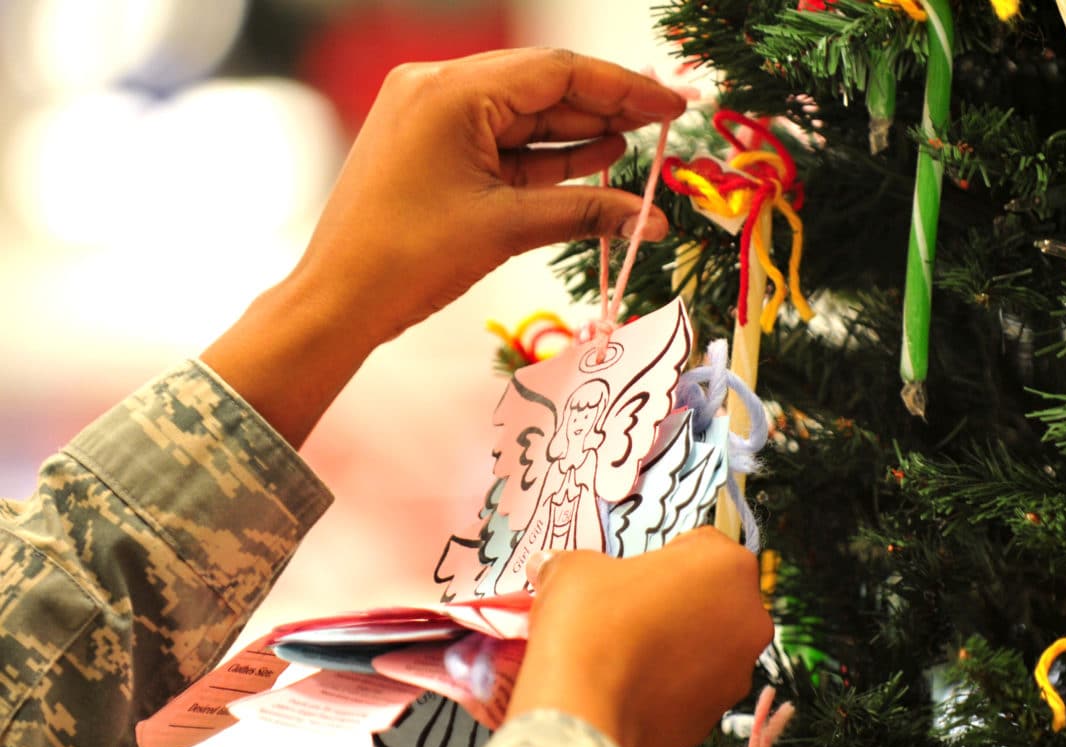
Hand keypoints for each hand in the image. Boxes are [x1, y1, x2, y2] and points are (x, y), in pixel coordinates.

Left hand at [202, 48, 684, 448]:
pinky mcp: (432, 149)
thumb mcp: (506, 228)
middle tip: (666, 123)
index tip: (672, 104)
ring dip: (581, 130)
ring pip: (525, 115)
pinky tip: (595, 157)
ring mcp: (432, 117)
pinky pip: (502, 141)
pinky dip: (546, 153)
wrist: (337, 300)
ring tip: (639, 142)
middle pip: (543, 87)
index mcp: (452, 90)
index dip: (623, 88)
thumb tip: (650, 219)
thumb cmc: (406, 259)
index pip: (558, 72)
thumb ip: (585, 212)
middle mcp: (438, 88)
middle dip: (607, 107)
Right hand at [507, 528, 773, 746]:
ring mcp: (738, 673)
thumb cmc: (591, 622)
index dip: (668, 555)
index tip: (641, 570)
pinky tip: (633, 686)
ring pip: (710, 647)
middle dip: (680, 601)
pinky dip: (673, 686)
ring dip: (681, 645)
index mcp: (728, 566)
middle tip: (634, 610)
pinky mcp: (716, 716)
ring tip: (631, 651)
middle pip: (715, 598)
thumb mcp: (575, 569)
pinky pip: (696, 690)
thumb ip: (573, 562)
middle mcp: (749, 618)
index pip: (704, 545)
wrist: (583, 709)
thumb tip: (548, 564)